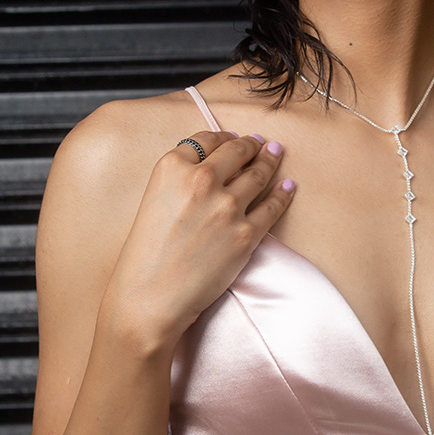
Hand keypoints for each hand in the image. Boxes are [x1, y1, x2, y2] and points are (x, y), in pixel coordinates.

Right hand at [102, 130, 294, 352]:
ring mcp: (227, 207)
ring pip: (258, 174)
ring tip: (276, 153)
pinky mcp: (246, 233)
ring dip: (270, 161)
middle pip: (236, 151)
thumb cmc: (145, 256)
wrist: (150, 297)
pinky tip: (288, 185)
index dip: (223, 137)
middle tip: (259, 143)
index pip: (206, 139)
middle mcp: (201, 180)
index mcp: (172, 168)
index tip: (233, 139)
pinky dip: (283, 193)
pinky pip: (272, 206)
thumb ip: (179, 181)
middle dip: (251, 145)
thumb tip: (213, 170)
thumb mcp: (153, 201)